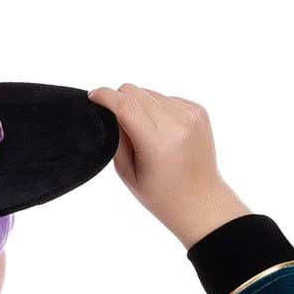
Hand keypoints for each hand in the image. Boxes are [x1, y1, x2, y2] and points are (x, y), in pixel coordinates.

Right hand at [86, 86, 248, 249]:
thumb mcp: (128, 173)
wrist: (201, 201)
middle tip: (118, 122)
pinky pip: (168, 98)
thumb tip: (111, 108)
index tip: (93, 96)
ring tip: (146, 134)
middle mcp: (177, 124)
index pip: (125, 105)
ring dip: (141, 105)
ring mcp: (191, 115)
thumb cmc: (160, 195)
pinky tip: (164, 132)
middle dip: (120, 100)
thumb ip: (117, 138)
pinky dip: (159, 109)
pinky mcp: (199, 110)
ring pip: (151, 93)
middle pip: (136, 92)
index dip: (105, 96)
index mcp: (157, 144)